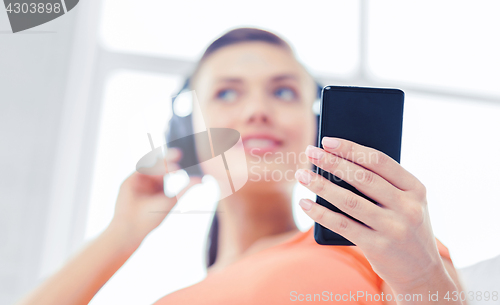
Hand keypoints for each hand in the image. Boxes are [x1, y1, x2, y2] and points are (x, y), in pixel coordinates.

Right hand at [109, 148, 200, 243]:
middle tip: (178, 153)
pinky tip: (159, 169)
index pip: (168, 171)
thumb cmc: (152, 218)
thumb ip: (185, 189)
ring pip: (151, 166)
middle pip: (159, 165)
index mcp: (159, 187)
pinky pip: (141, 169)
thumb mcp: (172, 200)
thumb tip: (201, 179)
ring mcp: (139, 181)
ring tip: (173, 167)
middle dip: (168, 158)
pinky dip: (150, 167)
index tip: (184, 163)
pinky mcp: (130, 181)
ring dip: (161, 163)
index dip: (175, 165)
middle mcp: (149, 182)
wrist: (133, 226)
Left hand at [295, 137, 449, 292]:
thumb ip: (383, 185)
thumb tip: (337, 163)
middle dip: (332, 162)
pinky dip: (320, 213)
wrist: (422, 272)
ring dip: (321, 185)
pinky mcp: (378, 247)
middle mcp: (408, 207)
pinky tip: (306, 203)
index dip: (351, 149)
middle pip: (362, 178)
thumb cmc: (405, 228)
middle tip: (310, 152)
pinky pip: (342, 225)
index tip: (327, 140)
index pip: (379, 161)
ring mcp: (394, 228)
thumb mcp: (406, 204)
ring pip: (349, 200)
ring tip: (302, 174)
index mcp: (416, 188)